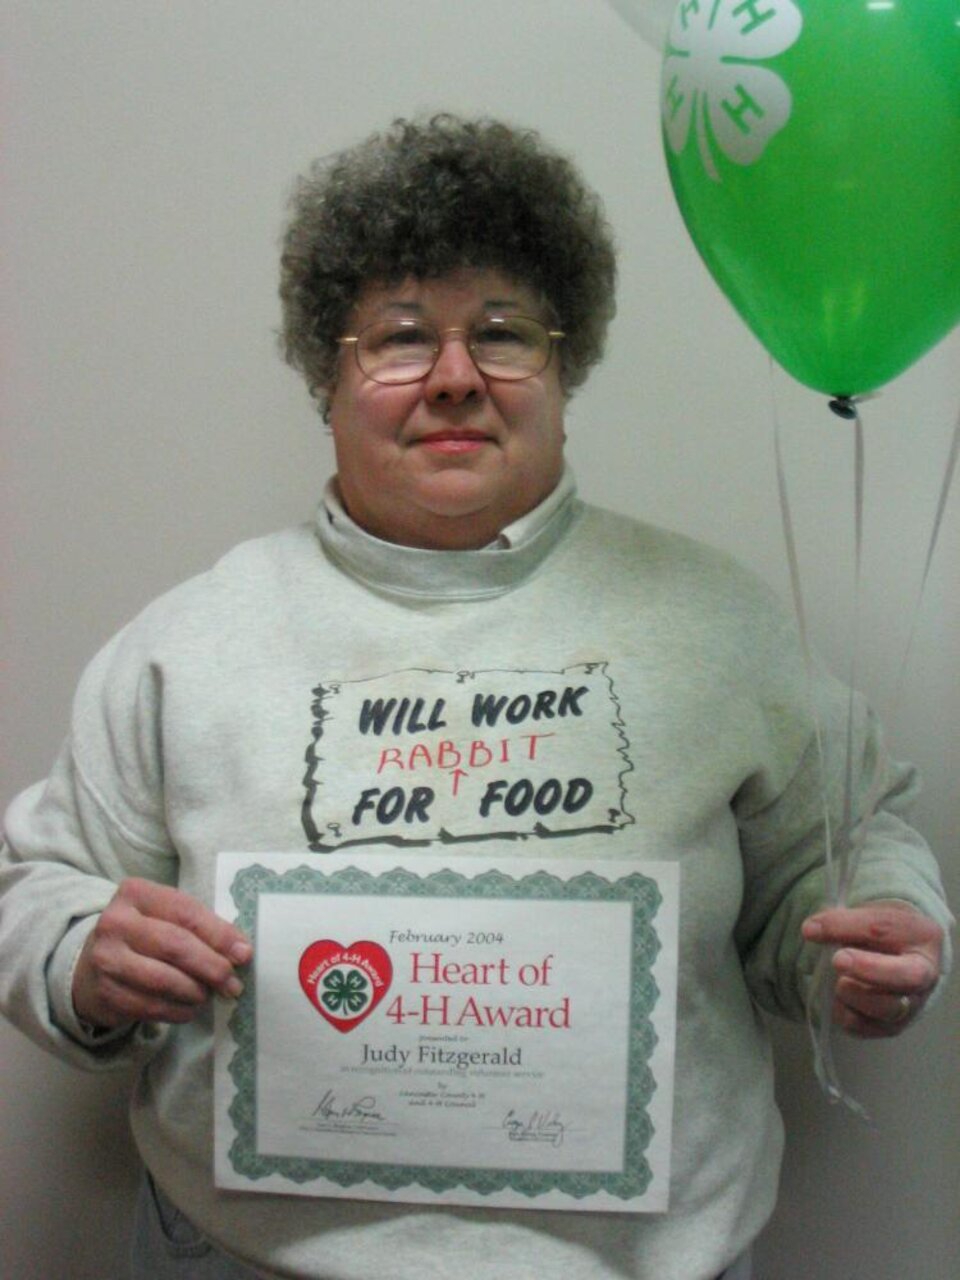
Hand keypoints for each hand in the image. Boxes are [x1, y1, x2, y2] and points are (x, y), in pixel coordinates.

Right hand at [72, 878, 252, 1029]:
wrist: (91, 967)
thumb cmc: (142, 937)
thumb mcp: (166, 918)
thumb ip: (201, 927)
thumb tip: (241, 951)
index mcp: (135, 893)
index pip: (186, 912)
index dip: (219, 934)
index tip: (244, 954)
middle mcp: (115, 922)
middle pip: (176, 946)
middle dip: (212, 967)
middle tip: (232, 984)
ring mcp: (106, 958)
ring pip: (164, 980)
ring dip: (195, 992)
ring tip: (209, 995)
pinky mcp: (104, 991)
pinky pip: (150, 1006)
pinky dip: (177, 1010)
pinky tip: (188, 1009)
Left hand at [801, 901, 942, 1038]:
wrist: (898, 959)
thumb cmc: (883, 936)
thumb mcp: (867, 918)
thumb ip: (841, 922)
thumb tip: (811, 930)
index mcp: (921, 936)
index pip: (886, 928)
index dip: (847, 927)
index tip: (812, 930)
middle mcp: (924, 974)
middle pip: (905, 976)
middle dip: (867, 968)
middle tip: (838, 960)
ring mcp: (911, 1004)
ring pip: (887, 1009)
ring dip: (854, 994)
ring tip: (839, 982)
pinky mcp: (892, 1027)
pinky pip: (864, 1027)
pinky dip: (845, 1012)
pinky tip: (840, 998)